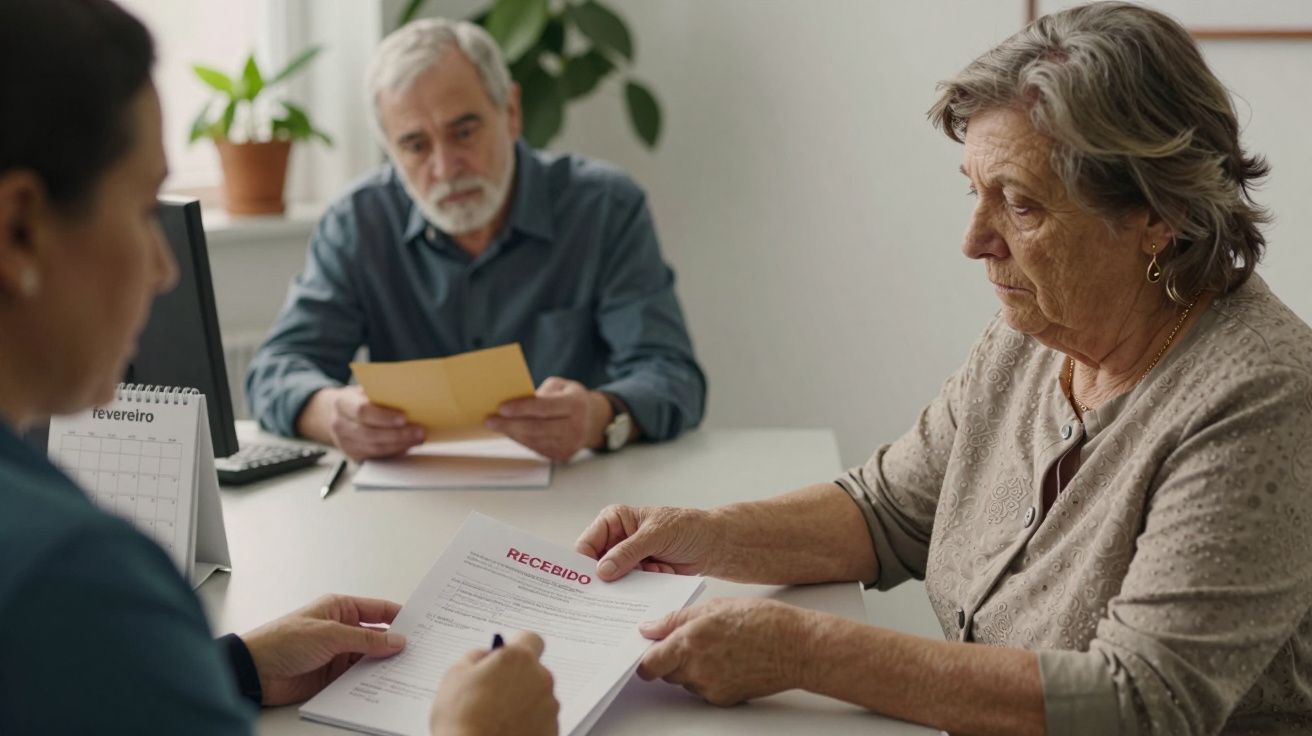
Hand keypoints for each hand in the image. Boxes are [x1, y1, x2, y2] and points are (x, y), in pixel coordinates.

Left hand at [241, 594, 405, 705]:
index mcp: (340, 608)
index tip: (422, 624)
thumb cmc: (283, 640)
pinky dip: (370, 680)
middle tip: (419, 650)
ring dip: (383, 664)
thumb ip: (366, 639)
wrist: (256, 671)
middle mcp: (341, 629)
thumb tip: (396, 640)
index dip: (400, 616)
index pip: (378, 609)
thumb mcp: (329, 634)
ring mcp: (337, 653)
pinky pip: (358, 676)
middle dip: (395, 643)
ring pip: (370, 658)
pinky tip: (384, 684)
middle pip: (377, 635)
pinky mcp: (332, 675)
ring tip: (406, 669)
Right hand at [301, 385, 426, 460]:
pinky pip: (376, 457)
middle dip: (397, 434)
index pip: (362, 411)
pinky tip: (407, 446)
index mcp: (342, 403)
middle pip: (370, 434)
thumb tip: (410, 399)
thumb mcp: (364, 390)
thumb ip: (381, 394)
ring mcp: (344, 443)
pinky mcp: (353, 456)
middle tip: (419, 431)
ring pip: (374, 448)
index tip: (404, 417)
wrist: (336, 414)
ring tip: (418, 438)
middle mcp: (340, 425)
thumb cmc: (356, 400)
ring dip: (400, 445)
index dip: (384, 416)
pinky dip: (394, 452)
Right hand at [430, 631, 558, 735]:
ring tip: (496, 716)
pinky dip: (528, 722)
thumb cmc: (462, 718)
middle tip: (492, 693)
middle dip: (516, 678)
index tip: (506, 658)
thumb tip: (487, 655)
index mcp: (518, 659)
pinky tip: (506, 729)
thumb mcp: (456, 674)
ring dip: (522, 701)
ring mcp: (549, 706)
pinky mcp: (552, 729)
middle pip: (533, 670)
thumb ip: (476, 656)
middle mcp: (540, 679)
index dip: (516, 647)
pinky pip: (541, 719)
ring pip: (537, 695)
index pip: (530, 639)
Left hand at [485, 377, 609, 460]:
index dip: (522, 408)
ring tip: (496, 425)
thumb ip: (541, 393)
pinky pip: (536, 448)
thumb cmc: (571, 399)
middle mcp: (576, 427)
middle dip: (510, 425)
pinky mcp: (562, 455)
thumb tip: (514, 403)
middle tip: (490, 421)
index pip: (545, 408)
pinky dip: (521, 440)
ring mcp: (570, 444)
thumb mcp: (560, 386)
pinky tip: (511, 432)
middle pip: (536, 428)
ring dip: (512, 433)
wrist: (593, 421)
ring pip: (533, 440)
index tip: (501, 408)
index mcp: (576, 405)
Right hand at [575, 504, 719, 580]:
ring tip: (655, 570)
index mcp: (613, 521)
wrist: (711, 544)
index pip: (587, 544)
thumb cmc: (686, 527)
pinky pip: (630, 589)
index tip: (589, 582)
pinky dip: (645, 586)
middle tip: (619, 586)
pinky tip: (663, 572)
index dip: (584, 564)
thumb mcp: (656, 535)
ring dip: (633, 581)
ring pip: (613, 580)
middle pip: (596, 566)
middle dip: (609, 578)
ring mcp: (627, 559)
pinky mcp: (639, 575)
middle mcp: (616, 540)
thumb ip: (629, 551)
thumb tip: (602, 570)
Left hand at [637, 598, 813, 705]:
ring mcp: (710, 687)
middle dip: (671, 659)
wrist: (796, 647)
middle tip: (692, 641)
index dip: (645, 659)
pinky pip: (704, 689)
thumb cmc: (762, 621)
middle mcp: (697, 668)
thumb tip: (649, 628)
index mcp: (690, 641)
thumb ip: (676, 619)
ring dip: (691, 668)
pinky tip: (728, 660)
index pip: (649, 664)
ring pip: (685, 681)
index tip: (648, 652)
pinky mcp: (724, 698)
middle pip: (666, 672)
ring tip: (717, 647)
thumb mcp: (714, 606)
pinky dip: (709, 677)